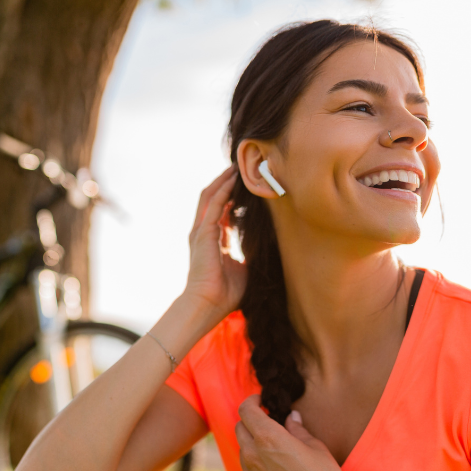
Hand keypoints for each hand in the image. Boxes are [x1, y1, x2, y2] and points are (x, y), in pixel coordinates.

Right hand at [183, 166, 246, 321]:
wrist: (208, 304)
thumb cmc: (225, 293)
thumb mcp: (244, 269)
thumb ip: (251, 254)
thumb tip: (269, 248)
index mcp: (214, 240)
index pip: (222, 211)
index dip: (233, 197)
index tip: (248, 185)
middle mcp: (204, 232)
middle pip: (213, 198)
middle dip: (226, 181)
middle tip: (241, 167)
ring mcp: (201, 231)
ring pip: (210, 196)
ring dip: (223, 180)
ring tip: (237, 166)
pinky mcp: (203, 233)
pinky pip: (213, 205)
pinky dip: (223, 190)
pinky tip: (234, 179)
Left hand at [235, 395, 352, 470]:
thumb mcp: (315, 446)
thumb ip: (297, 429)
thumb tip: (291, 417)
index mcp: (268, 438)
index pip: (246, 411)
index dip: (252, 401)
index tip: (260, 401)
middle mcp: (254, 456)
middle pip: (239, 429)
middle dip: (251, 421)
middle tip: (268, 422)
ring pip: (242, 451)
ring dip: (252, 443)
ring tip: (273, 447)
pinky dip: (255, 464)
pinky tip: (275, 469)